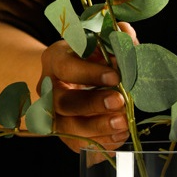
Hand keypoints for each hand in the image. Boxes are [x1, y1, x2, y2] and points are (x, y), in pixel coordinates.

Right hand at [38, 25, 136, 153]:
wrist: (68, 82)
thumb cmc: (87, 61)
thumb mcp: (96, 45)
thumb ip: (113, 41)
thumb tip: (127, 32)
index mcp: (55, 61)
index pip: (67, 67)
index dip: (89, 73)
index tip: (115, 75)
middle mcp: (49, 91)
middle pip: (65, 102)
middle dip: (93, 104)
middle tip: (119, 102)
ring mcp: (55, 116)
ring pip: (71, 128)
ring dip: (99, 128)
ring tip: (123, 123)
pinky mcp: (66, 136)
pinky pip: (81, 144)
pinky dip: (102, 142)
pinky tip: (120, 135)